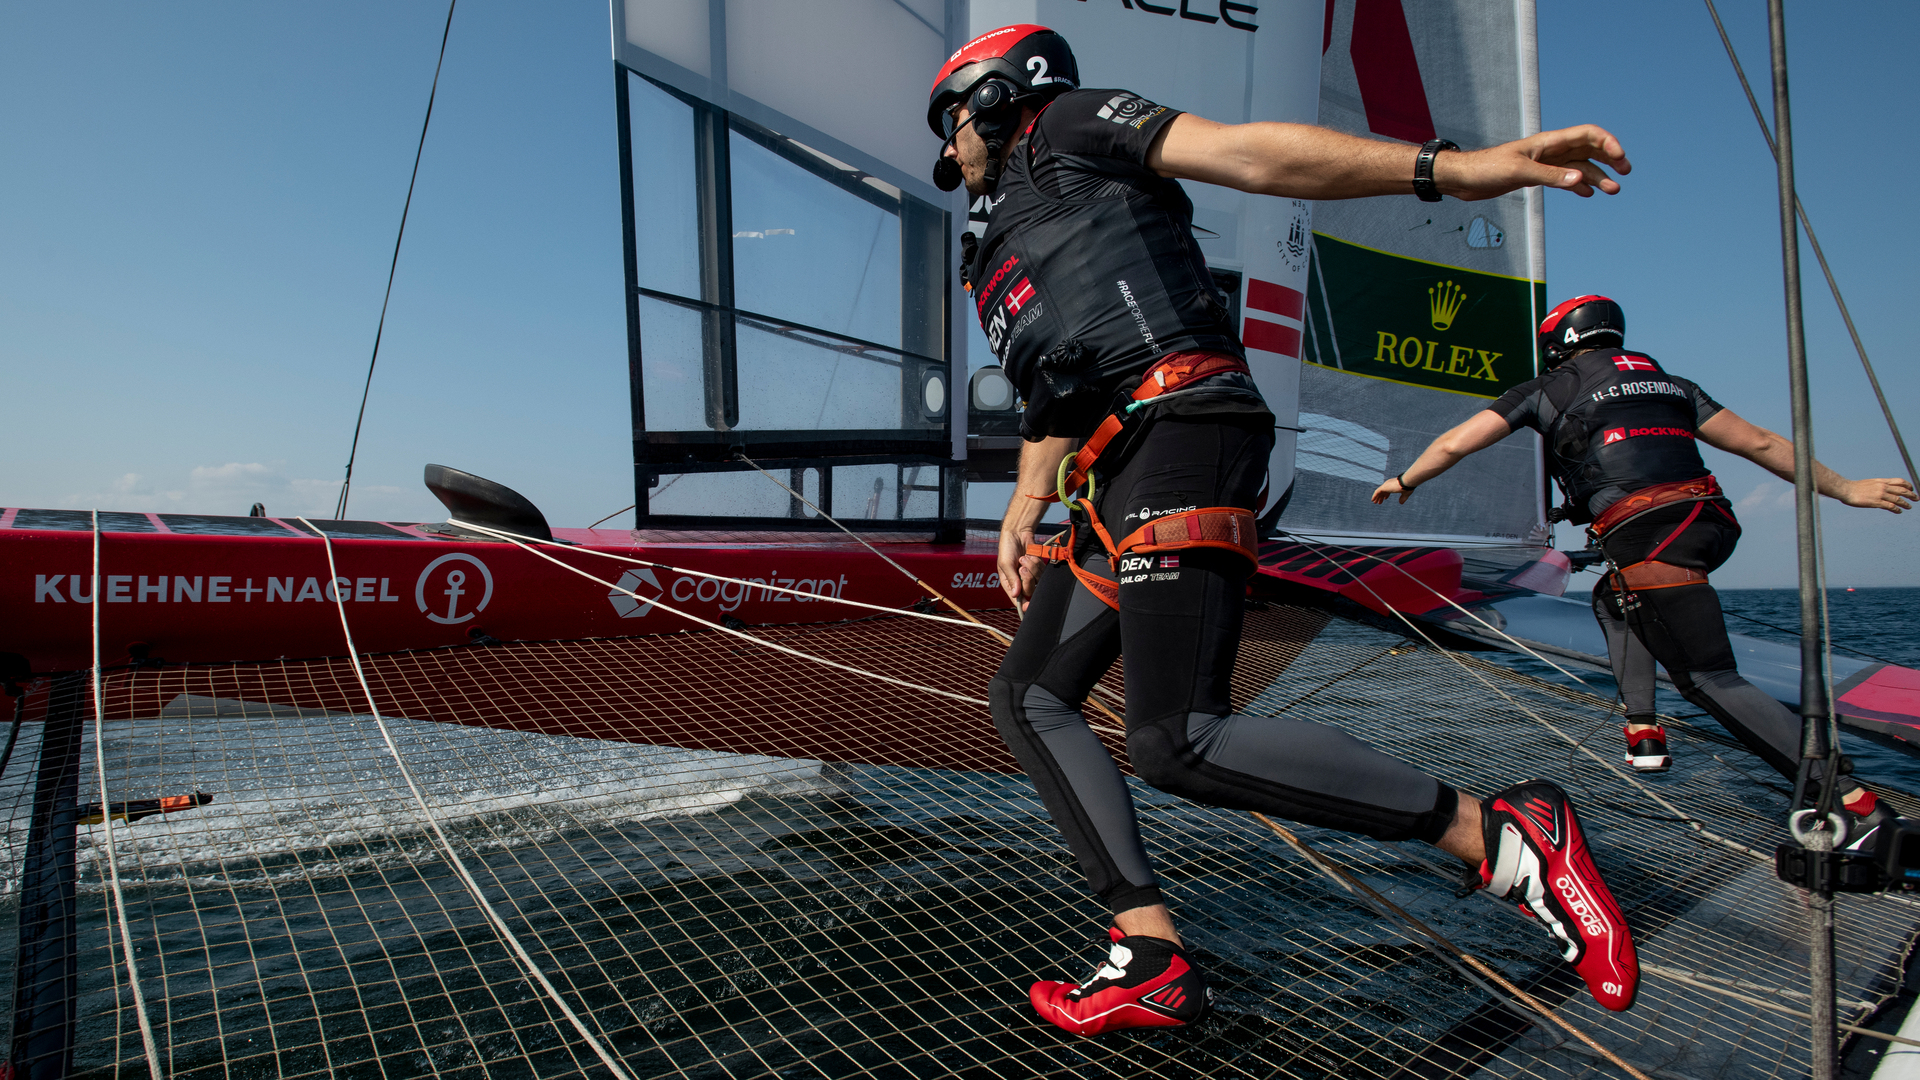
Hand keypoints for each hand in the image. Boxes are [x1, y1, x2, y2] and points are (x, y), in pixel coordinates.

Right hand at [998, 529, 1042, 609]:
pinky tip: (1030, 555)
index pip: (1018, 599)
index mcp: (1010, 584)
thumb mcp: (1005, 563)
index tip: (1028, 607)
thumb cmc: (1007, 548)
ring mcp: (1032, 575)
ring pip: (1038, 580)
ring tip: (1024, 558)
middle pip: (1030, 591)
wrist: (1018, 533)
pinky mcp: (1039, 568)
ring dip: (1032, 567)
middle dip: (1027, 578)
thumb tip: (1016, 595)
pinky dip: (1036, 562)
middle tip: (1022, 567)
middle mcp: (1021, 582)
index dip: (1024, 605)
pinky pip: (1043, 571)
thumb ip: (1011, 579)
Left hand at [1370, 476, 1413, 504]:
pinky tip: (1372, 500)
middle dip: (1381, 496)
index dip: (1386, 494)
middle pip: (1383, 491)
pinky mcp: (1384, 487)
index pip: (1388, 489)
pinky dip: (1374, 496)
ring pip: (1379, 492)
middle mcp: (1389, 483)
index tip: (1385, 498)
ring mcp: (1386, 485)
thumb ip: (1403, 498)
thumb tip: (1401, 503)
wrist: (1407, 482)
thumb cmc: (1407, 487)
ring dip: (1377, 497)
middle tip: (1379, 502)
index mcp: (1394, 484)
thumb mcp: (1405, 493)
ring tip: (1375, 502)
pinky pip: (1377, 492)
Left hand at [1436, 124, 1629, 201]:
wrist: (1464, 178)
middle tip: (1626, 173)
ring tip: (1613, 191)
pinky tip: (1588, 194)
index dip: (1608, 143)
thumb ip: (1550, 175)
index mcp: (1549, 142)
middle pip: (1589, 149)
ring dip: (1597, 176)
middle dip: (1609, 159)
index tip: (1620, 158)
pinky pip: (1564, 179)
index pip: (1588, 135)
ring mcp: (1544, 164)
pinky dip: (1578, 185)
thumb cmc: (1487, 168)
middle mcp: (1550, 150)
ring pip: (1579, 167)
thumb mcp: (1520, 172)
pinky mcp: (1536, 177)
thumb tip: (1581, 178)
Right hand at [1840, 477, 1915, 511]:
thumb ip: (1878, 486)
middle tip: (1916, 498)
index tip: (1911, 489)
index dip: (1908, 485)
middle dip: (1911, 495)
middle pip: (1902, 490)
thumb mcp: (1869, 483)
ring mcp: (1880, 494)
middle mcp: (1883, 487)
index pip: (1900, 481)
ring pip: (1898, 499)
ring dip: (1905, 503)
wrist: (1846, 489)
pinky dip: (1896, 509)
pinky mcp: (1876, 502)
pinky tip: (1899, 511)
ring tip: (1909, 507)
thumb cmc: (1855, 487)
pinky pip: (1890, 506)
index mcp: (1882, 481)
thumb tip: (1883, 490)